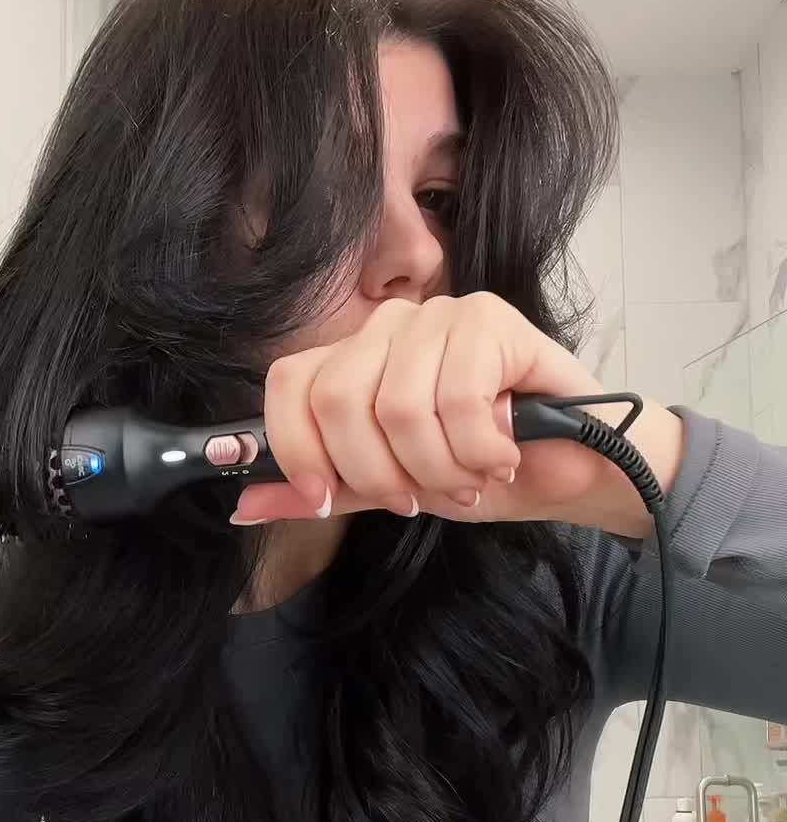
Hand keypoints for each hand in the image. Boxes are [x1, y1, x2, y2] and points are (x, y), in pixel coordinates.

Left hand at [229, 293, 669, 532]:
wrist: (577, 473)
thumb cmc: (485, 473)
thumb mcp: (393, 489)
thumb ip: (326, 489)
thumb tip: (244, 505)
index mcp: (357, 361)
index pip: (289, 385)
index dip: (297, 450)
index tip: (328, 500)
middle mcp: (391, 327)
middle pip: (338, 399)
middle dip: (379, 473)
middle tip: (422, 496)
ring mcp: (441, 316)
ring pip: (399, 407)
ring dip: (440, 468)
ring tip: (473, 475)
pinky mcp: (492, 319)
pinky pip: (457, 398)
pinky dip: (479, 448)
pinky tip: (504, 454)